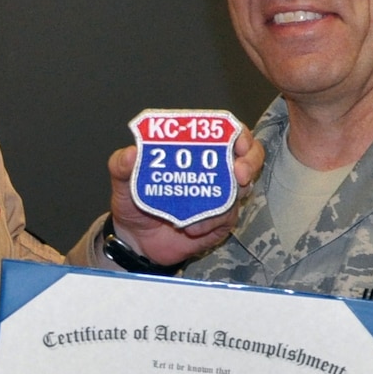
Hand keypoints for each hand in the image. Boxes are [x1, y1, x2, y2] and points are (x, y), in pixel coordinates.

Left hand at [108, 125, 265, 266]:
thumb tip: (131, 153)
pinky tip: (192, 228)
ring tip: (197, 211)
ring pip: (242, 188)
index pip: (226, 132)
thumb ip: (122, 165)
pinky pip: (228, 218)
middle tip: (239, 173)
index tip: (237, 142)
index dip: (238, 134)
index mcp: (194, 150)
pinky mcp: (221, 221)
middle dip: (250, 161)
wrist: (135, 240)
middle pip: (248, 155)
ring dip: (226, 198)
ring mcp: (220, 195)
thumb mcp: (123, 182)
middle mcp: (213, 169)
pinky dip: (212, 221)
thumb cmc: (133, 203)